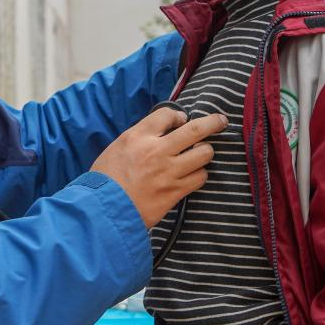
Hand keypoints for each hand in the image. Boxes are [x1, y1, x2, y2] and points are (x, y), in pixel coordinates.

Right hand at [90, 108, 225, 227]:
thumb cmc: (105, 180)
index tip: (182, 120)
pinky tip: (193, 175)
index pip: (167, 114)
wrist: (103, 210)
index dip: (178, 115)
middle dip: (213, 123)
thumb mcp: (116, 148)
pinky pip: (200, 178)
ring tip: (200, 155)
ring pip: (204, 154)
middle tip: (220, 121)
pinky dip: (199, 175)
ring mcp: (168, 172)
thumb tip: (163, 130)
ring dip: (205, 153)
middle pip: (196, 130)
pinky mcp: (175, 192)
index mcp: (137, 136)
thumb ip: (139, 137)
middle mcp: (156, 150)